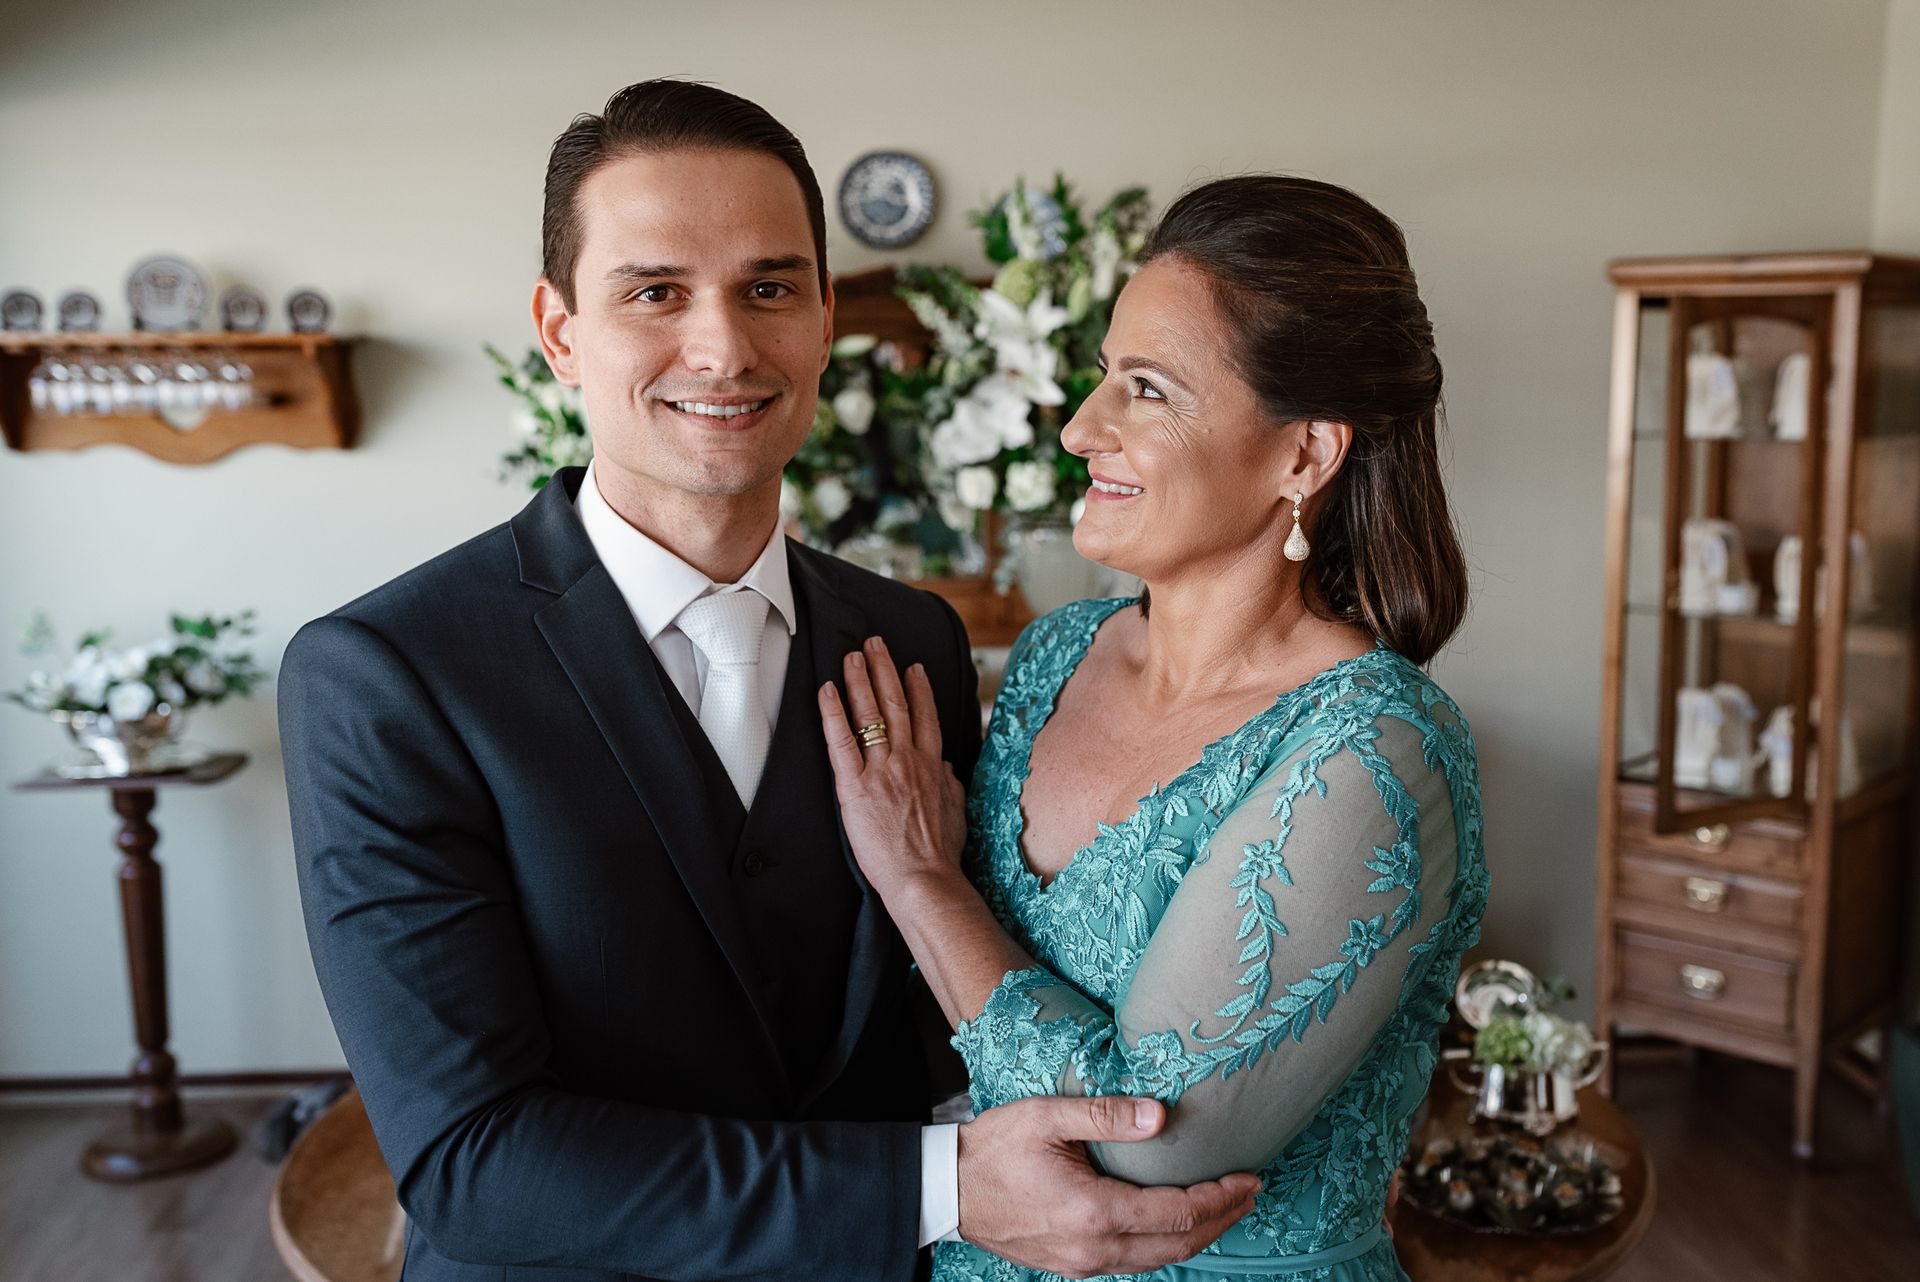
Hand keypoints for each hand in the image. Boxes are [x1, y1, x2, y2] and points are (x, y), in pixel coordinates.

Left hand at [818, 636, 966, 899]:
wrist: (924, 878)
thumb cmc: (941, 854)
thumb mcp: (956, 813)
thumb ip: (949, 785)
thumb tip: (945, 768)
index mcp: (933, 766)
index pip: (925, 716)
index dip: (918, 688)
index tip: (912, 666)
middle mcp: (908, 760)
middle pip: (896, 703)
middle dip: (884, 670)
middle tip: (875, 644)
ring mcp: (881, 770)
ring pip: (870, 713)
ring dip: (860, 679)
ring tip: (852, 654)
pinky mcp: (855, 786)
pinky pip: (841, 741)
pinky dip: (833, 713)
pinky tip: (827, 690)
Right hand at [955, 1096, 1260, 1278]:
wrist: (948, 1191)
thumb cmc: (994, 1149)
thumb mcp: (1047, 1118)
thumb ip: (1106, 1115)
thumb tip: (1161, 1117)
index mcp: (1093, 1211)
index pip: (1178, 1213)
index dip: (1220, 1197)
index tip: (1248, 1177)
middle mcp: (1094, 1250)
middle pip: (1179, 1245)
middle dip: (1222, 1219)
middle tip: (1250, 1193)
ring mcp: (1083, 1265)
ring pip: (1158, 1260)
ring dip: (1197, 1236)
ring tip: (1224, 1207)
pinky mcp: (1073, 1267)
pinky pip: (1134, 1263)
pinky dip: (1165, 1244)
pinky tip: (1174, 1223)